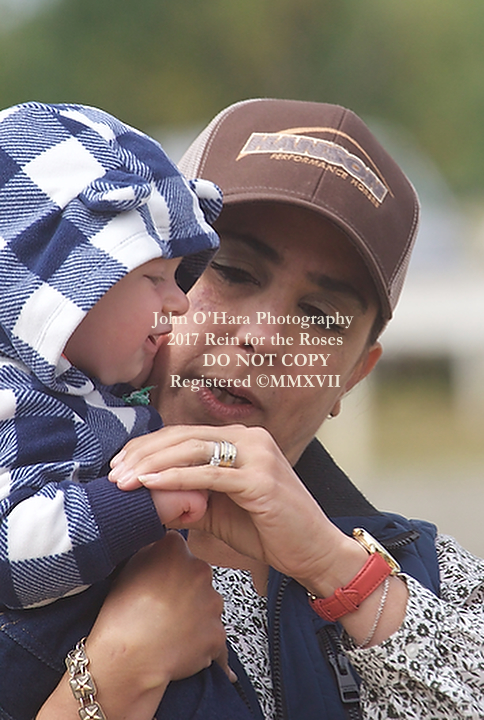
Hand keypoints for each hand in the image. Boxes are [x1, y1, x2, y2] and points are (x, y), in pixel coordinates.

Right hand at [38, 532, 232, 719]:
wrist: (128, 657)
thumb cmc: (121, 615)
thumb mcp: (126, 567)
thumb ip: (150, 550)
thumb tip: (160, 547)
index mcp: (175, 549)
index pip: (178, 548)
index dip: (168, 565)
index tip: (160, 578)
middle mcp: (199, 569)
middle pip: (196, 575)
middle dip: (184, 589)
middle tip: (163, 608)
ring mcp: (212, 601)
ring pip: (207, 604)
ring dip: (195, 613)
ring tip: (170, 630)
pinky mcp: (218, 632)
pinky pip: (213, 635)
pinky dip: (202, 641)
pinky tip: (182, 647)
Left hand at [109, 425, 359, 596]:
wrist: (314, 552)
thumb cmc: (268, 531)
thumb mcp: (220, 510)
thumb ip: (189, 497)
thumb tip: (144, 496)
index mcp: (242, 439)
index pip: (184, 435)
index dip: (148, 447)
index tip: (119, 465)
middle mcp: (250, 438)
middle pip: (183, 438)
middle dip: (143, 454)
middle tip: (113, 474)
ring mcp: (257, 454)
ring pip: (192, 450)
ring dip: (152, 464)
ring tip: (122, 480)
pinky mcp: (260, 478)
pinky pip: (208, 474)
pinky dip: (175, 479)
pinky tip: (149, 484)